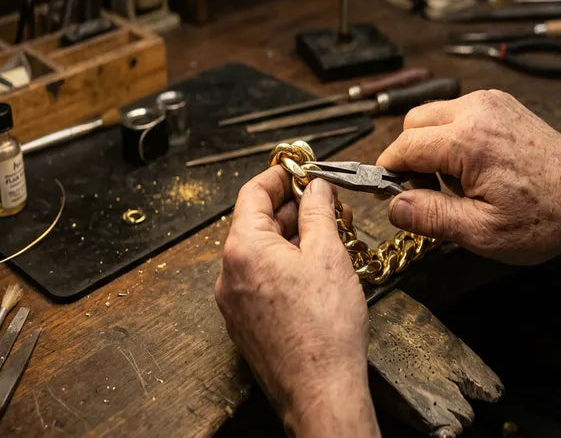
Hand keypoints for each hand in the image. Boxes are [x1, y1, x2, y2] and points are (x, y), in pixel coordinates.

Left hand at [215, 168, 378, 435]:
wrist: (320, 392)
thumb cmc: (324, 329)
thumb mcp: (328, 254)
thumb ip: (318, 212)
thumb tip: (316, 188)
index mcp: (242, 249)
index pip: (252, 193)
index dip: (279, 176)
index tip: (300, 169)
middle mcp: (229, 274)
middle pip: (257, 222)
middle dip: (293, 207)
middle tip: (327, 201)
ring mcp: (235, 301)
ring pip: (262, 252)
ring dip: (293, 236)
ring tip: (331, 232)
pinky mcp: (247, 322)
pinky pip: (263, 278)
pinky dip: (286, 263)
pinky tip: (317, 265)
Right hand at [377, 90, 560, 264]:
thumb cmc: (544, 217)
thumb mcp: (482, 231)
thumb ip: (431, 217)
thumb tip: (393, 207)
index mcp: (468, 140)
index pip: (404, 146)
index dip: (390, 172)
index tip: (391, 194)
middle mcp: (477, 110)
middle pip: (414, 123)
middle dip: (411, 157)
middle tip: (431, 192)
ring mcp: (490, 101)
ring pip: (433, 115)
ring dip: (432, 147)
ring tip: (458, 183)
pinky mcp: (500, 102)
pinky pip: (457, 113)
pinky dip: (453, 138)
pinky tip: (474, 167)